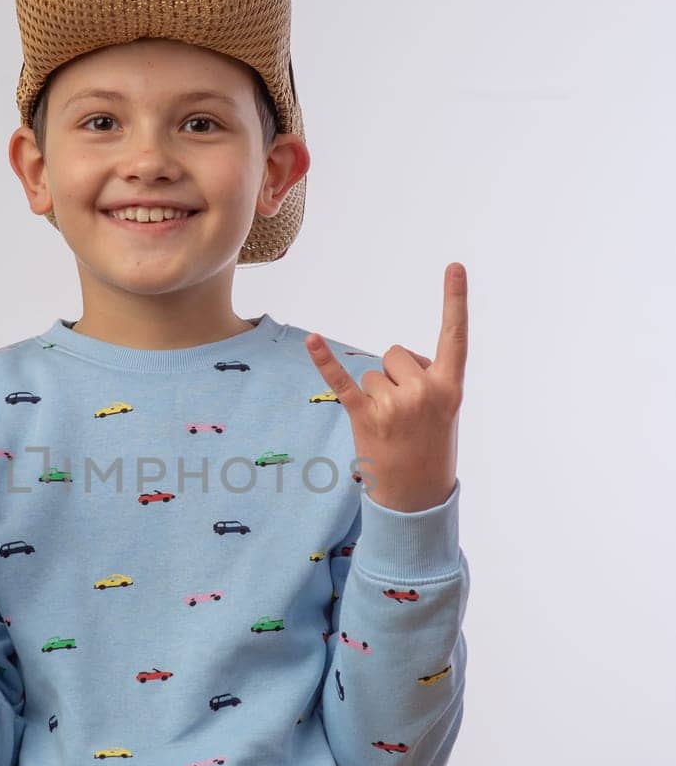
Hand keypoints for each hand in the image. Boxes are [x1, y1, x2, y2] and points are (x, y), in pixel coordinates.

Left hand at [304, 262, 467, 512]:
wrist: (417, 499)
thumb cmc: (431, 450)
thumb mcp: (444, 413)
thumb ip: (428, 379)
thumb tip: (396, 362)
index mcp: (450, 388)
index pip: (455, 336)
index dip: (455, 300)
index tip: (454, 266)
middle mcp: (424, 391)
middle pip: (395, 354)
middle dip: (394, 376)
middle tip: (404, 414)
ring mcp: (395, 405)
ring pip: (370, 373)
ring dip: (373, 394)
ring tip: (387, 426)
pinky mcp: (366, 417)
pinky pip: (342, 382)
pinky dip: (324, 361)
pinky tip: (310, 340)